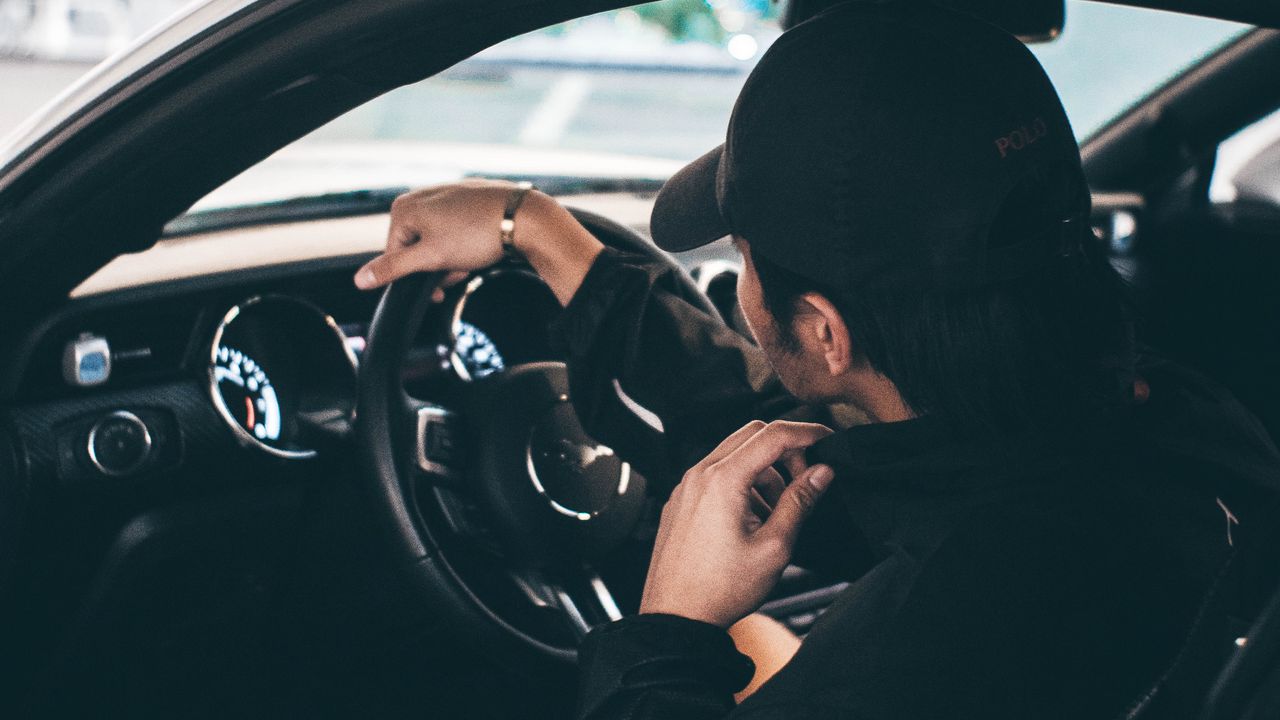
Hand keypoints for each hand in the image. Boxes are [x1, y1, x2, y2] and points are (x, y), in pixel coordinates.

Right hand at [353, 179, 603, 305]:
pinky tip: (481, 247)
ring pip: (439, 238)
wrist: (524, 218)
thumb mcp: (431, 258)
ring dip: (452, 258)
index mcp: (406, 207)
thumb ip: (393, 269)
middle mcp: (423, 194)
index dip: (414, 277)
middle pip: (417, 246)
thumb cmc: (478, 235)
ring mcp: (447, 194)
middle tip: (458, 272)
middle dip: (436, 267)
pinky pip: (458, 227)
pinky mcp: (469, 197)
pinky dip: (466, 243)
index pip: (395, 254)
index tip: (436, 289)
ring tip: (472, 259)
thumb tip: (360, 279)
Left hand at [639, 420, 835, 627]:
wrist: (676, 617)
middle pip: (752, 435)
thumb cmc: (720, 589)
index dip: (808, 432)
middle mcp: (699, 474)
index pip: (773, 434)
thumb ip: (800, 502)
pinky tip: (753, 517)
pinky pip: (716, 474)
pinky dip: (742, 482)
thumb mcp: (774, 547)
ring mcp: (686, 486)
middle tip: (805, 478)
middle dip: (786, 449)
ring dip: (764, 470)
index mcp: (723, 479)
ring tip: (778, 511)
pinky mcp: (681, 500)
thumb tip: (822, 472)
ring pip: (734, 454)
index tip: (828, 438)